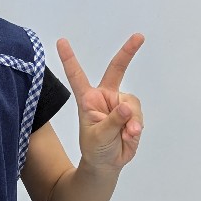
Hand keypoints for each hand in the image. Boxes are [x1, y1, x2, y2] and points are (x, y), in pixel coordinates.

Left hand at [57, 34, 144, 172]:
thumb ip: (112, 122)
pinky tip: (130, 136)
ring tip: (125, 134)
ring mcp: (119, 104)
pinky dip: (136, 126)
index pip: (77, 75)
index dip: (69, 58)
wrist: (107, 164)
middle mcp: (105, 97)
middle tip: (139, 36)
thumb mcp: (98, 137)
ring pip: (132, 103)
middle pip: (117, 69)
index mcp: (88, 99)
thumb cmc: (95, 149)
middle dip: (128, 52)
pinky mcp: (132, 114)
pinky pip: (139, 115)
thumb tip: (126, 108)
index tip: (61, 41)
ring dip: (132, 120)